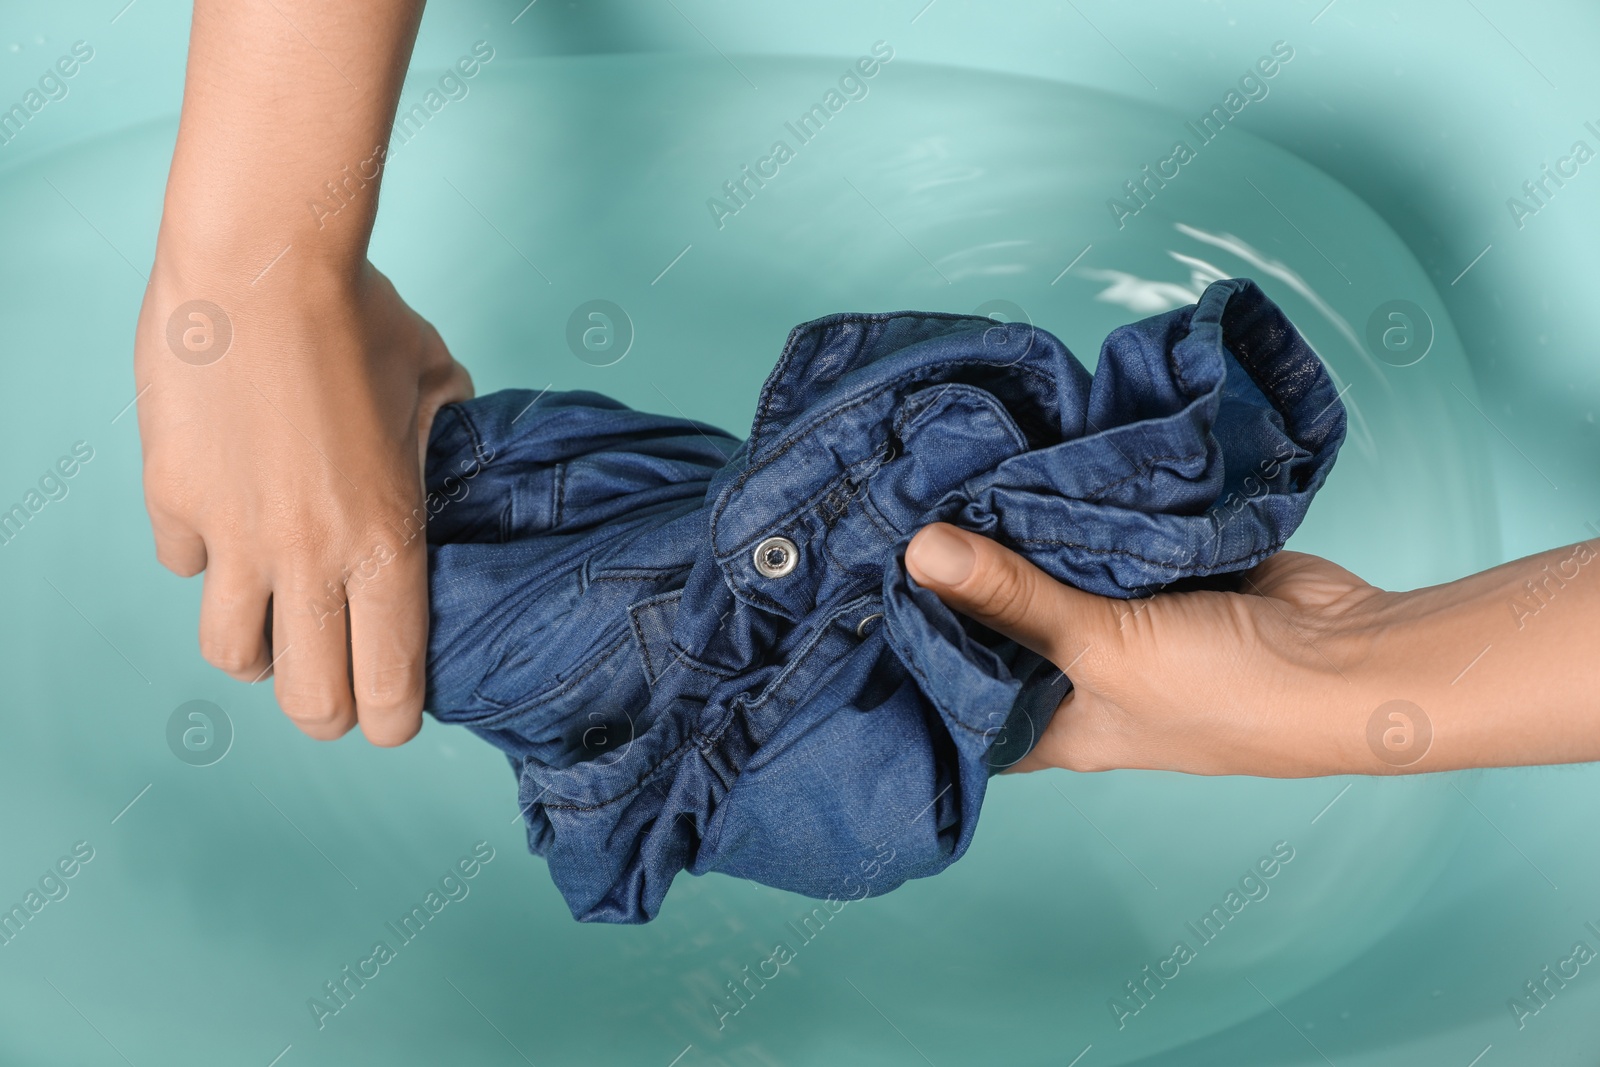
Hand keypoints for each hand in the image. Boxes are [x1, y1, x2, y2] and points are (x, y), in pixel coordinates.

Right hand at [135, 256, 471, 744]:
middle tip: (338, 679)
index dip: (394, 720)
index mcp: (386, 542)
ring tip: (279, 614)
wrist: (260, 257)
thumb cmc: (358, 312)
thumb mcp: (435, 380)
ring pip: (233, 655)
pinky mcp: (173, 501)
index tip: (396, 711)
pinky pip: (187, 565)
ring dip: (260, 645)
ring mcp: (233, 537)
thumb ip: (447, 440)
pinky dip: (208, 557)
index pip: (390, 688)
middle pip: (310, 705)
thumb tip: (448, 460)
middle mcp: (308, 558)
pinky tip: (231, 518)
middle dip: (328, 707)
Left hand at [904, 523, 1392, 776]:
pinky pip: (1099, 538)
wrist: (1349, 656)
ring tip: (941, 481)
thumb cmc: (1224, 692)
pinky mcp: (1158, 574)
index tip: (856, 610)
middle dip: (962, 581)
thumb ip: (1014, 599)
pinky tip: (1024, 466)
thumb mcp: (1102, 649)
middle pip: (1002, 627)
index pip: (964, 705)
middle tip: (890, 519)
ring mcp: (1122, 625)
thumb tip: (918, 552)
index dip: (915, 667)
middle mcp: (1082, 680)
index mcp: (1057, 727)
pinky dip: (1073, 509)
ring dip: (1015, 534)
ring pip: (1050, 575)